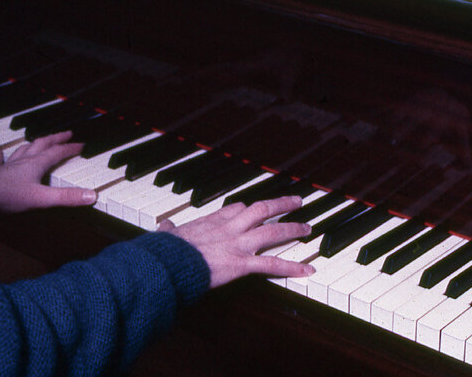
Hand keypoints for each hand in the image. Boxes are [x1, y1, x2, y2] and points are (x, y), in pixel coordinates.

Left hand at [0, 131, 92, 212]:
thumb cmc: (7, 197)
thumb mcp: (42, 199)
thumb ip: (67, 197)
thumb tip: (91, 195)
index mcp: (36, 164)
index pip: (57, 152)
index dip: (71, 148)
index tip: (81, 145)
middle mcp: (23, 161)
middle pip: (41, 145)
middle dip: (55, 139)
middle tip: (65, 134)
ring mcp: (7, 167)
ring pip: (23, 150)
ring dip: (33, 144)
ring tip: (38, 140)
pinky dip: (0, 156)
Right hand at [158, 196, 313, 287]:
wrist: (166, 263)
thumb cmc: (164, 252)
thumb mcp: (166, 236)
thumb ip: (169, 230)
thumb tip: (164, 226)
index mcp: (212, 221)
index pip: (238, 208)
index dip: (249, 209)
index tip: (257, 209)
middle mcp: (230, 229)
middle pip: (261, 210)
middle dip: (281, 204)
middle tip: (297, 202)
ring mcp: (238, 245)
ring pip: (272, 231)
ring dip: (293, 229)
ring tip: (307, 228)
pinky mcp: (241, 264)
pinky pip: (271, 264)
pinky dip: (291, 267)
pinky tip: (307, 270)